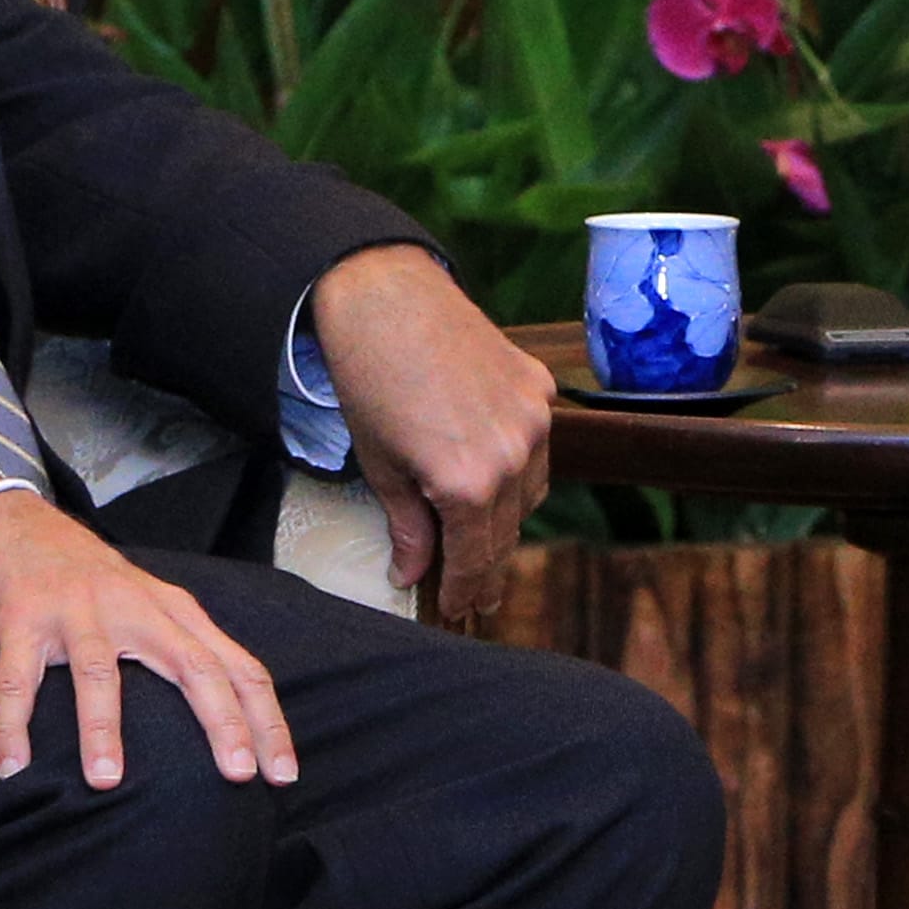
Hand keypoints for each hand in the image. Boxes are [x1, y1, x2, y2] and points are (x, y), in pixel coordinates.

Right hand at [0, 486, 296, 788]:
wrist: (12, 526)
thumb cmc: (88, 584)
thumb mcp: (150, 606)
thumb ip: (186, 652)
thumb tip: (232, 726)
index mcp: (173, 613)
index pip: (238, 668)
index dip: (265, 721)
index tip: (283, 774)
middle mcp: (134, 609)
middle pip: (192, 667)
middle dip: (222, 722)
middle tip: (240, 775)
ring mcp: (76, 613)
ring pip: (97, 673)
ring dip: (101, 729)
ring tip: (107, 783)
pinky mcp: (22, 620)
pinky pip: (16, 682)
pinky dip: (11, 727)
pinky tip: (14, 769)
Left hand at [309, 241, 549, 629]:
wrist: (385, 298)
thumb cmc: (369, 379)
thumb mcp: (380, 465)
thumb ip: (407, 525)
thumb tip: (413, 572)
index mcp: (467, 484)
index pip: (476, 559)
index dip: (468, 590)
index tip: (462, 610)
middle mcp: (512, 456)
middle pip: (508, 532)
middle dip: (489, 565)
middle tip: (478, 594)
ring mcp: (533, 420)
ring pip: (531, 492)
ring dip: (507, 517)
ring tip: (481, 532)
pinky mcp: (538, 388)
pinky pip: (537, 447)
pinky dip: (518, 467)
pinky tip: (494, 471)